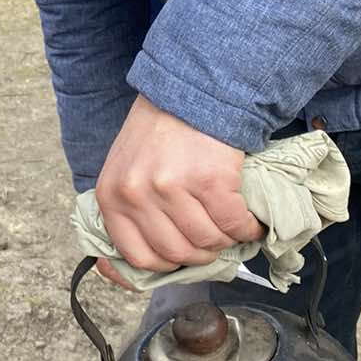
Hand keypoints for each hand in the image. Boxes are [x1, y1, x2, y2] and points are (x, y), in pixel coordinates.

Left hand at [94, 95, 262, 277]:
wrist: (193, 92)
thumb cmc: (159, 131)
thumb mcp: (125, 169)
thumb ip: (128, 211)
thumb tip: (119, 268)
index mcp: (112, 196)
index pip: (137, 256)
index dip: (166, 264)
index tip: (182, 258)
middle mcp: (137, 195)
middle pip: (176, 254)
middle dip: (201, 254)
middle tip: (213, 240)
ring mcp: (173, 189)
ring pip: (207, 242)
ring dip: (226, 241)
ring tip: (230, 227)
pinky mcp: (210, 181)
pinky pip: (234, 224)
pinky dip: (247, 228)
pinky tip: (248, 221)